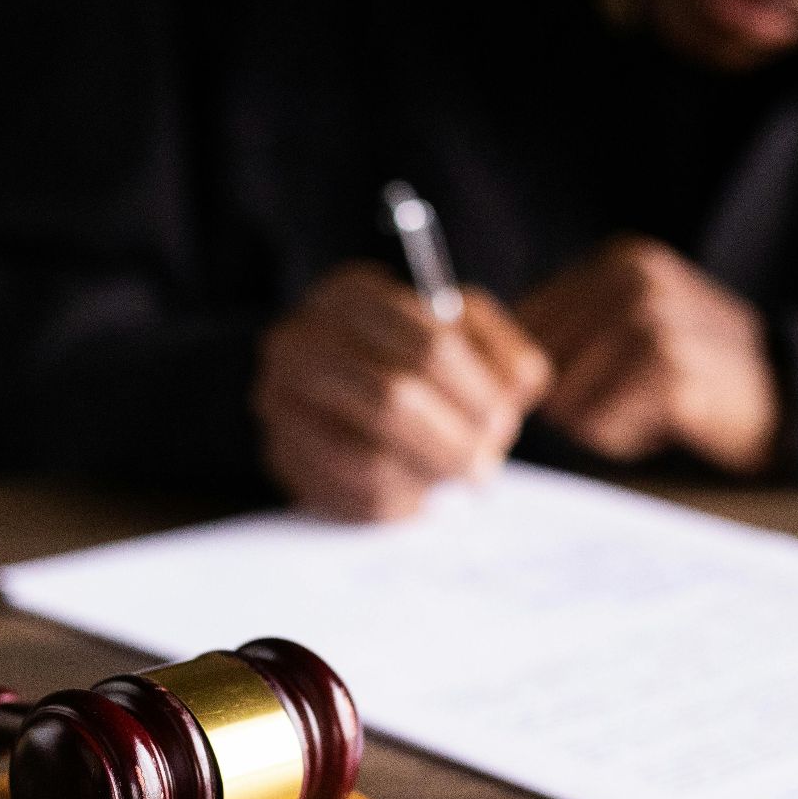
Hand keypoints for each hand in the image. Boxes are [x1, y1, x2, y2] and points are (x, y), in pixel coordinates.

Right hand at [254, 262, 551, 520]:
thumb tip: (517, 389)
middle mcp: (299, 341)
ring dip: (428, 477)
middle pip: (393, 400)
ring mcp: (279, 401)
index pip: (430, 345)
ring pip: (369, 459)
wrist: (338, 382)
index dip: (477, 393)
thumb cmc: (415, 354)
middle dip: (454, 441)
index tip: (504, 421)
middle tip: (486, 465)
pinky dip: (399, 504)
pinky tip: (419, 493)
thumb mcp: (464, 332)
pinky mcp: (280, 455)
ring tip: (454, 477)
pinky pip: (349, 498)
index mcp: (350, 294)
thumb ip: (501, 351)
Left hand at [517, 236, 778, 474]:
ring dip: (599, 422)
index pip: (527, 321)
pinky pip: (600, 425)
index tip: (587, 385)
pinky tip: (665, 423)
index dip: (541, 370)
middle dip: (571, 398)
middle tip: (629, 400)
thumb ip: (572, 328)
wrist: (788, 397)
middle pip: (540, 363)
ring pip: (565, 398)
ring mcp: (652, 320)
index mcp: (619, 261)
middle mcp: (633, 279)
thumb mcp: (637, 323)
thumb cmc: (697, 371)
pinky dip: (623, 438)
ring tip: (650, 409)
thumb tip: (489, 363)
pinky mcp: (668, 370)